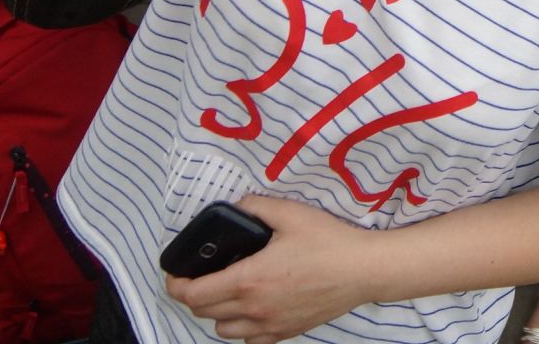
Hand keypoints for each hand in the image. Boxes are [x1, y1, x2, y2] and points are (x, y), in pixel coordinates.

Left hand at [164, 195, 377, 343]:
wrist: (363, 270)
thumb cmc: (329, 241)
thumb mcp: (290, 213)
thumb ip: (255, 207)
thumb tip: (236, 207)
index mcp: (248, 280)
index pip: (194, 294)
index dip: (176, 284)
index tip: (175, 274)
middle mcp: (253, 309)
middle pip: (203, 312)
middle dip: (193, 294)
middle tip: (199, 277)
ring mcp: (269, 325)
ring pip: (222, 329)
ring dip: (216, 312)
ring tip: (225, 292)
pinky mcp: (286, 333)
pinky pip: (249, 340)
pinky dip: (241, 327)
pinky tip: (252, 308)